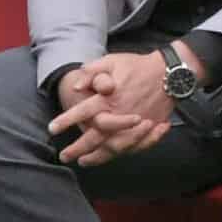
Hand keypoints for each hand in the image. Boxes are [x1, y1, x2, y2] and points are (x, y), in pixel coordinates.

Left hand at [49, 52, 172, 166]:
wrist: (169, 72)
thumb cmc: (138, 66)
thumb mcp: (112, 60)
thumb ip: (92, 71)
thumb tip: (76, 87)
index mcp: (108, 98)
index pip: (82, 112)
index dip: (66, 121)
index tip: (52, 129)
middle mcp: (120, 114)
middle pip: (94, 138)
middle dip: (77, 148)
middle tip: (64, 156)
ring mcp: (135, 125)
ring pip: (112, 147)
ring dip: (97, 157)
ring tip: (84, 162)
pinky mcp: (147, 129)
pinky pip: (132, 147)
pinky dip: (122, 154)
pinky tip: (111, 156)